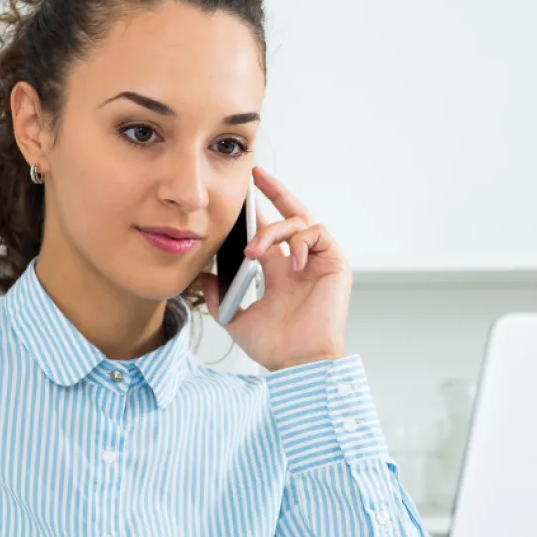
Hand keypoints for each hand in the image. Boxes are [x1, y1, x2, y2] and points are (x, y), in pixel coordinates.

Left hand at [199, 166, 350, 371]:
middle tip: (256, 174)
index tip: (241, 193)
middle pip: (292, 215)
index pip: (269, 232)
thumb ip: (218, 296)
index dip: (257, 211)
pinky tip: (289, 262)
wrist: (299, 362)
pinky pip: (318, 234)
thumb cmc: (275, 346)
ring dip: (274, 230)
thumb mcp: (235, 318)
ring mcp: (318, 262)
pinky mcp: (335, 264)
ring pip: (300, 222)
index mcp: (279, 273)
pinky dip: (300, 242)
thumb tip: (202, 276)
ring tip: (255, 250)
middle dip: (276, 191)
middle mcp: (299, 263)